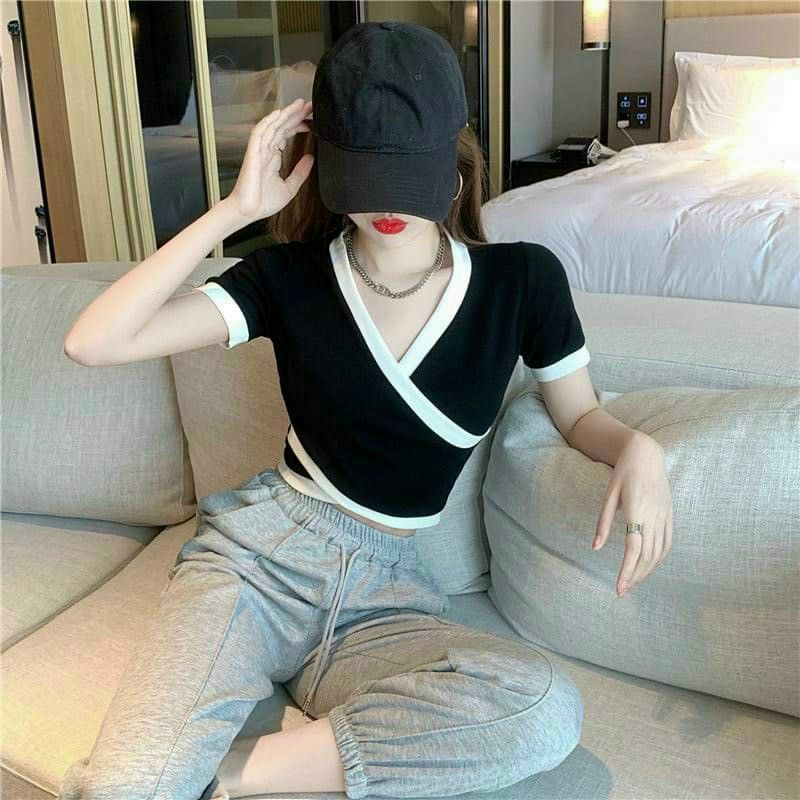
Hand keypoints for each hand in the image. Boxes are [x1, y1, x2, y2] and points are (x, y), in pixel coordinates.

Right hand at [226, 98, 313, 223]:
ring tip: (300, 105)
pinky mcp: (253, 153)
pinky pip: (260, 133)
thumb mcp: (290, 187)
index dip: (297, 126)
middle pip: (281, 127)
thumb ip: (300, 172)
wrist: (249, 212)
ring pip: (273, 126)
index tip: (311, 121)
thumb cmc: (263, 203)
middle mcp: (265, 152)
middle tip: (309, 105)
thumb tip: (311, 159)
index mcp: (273, 159)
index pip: (286, 135)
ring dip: (286, 114)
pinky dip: (269, 122)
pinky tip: (279, 114)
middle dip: (295, 115)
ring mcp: (259, 151)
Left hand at [592, 432, 673, 596]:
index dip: (627, 571)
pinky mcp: (669, 515)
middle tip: (622, 591)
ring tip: (633, 582)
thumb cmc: (623, 473)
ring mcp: (664, 516)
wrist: (646, 454)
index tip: (619, 588)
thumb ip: (603, 522)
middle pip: (647, 556)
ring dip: (647, 571)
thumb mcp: (608, 495)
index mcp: (637, 512)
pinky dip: (659, 559)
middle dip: (635, 576)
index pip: (633, 550)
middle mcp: (654, 517)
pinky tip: (649, 566)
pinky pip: (668, 542)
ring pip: (659, 552)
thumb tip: (595, 547)